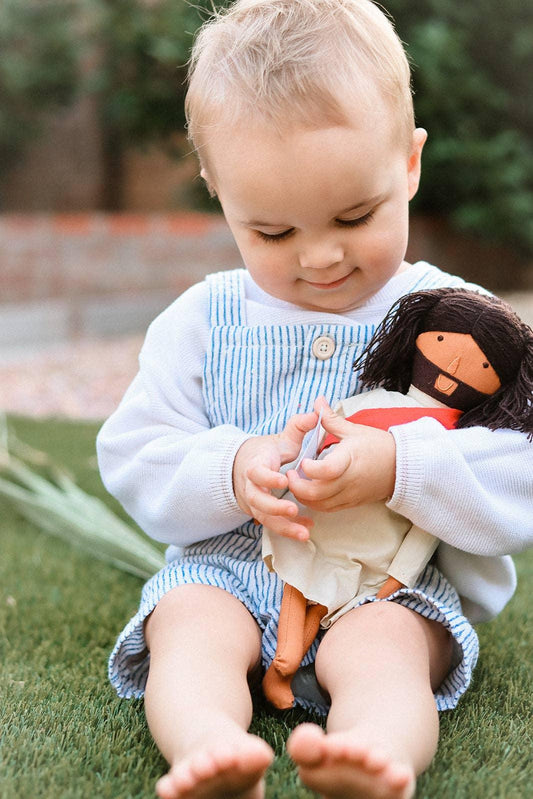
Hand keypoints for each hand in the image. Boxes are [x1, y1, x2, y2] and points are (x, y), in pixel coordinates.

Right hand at [233, 411, 317, 539]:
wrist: (247, 467)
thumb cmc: (269, 453)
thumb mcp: (282, 438)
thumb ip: (299, 426)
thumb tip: (315, 414)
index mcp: (256, 465)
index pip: (256, 472)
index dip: (268, 478)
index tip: (284, 480)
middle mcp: (252, 486)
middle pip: (257, 500)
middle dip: (274, 507)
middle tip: (293, 510)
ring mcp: (255, 502)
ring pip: (264, 518)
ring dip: (283, 526)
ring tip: (304, 533)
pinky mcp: (262, 514)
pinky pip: (273, 525)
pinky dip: (288, 530)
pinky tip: (305, 531)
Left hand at [286, 397, 395, 511]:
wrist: (402, 467)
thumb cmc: (378, 446)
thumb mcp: (353, 430)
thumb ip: (331, 418)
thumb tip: (317, 400)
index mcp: (350, 459)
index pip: (327, 470)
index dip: (310, 468)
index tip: (303, 460)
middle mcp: (349, 480)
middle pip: (317, 492)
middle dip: (297, 486)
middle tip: (290, 474)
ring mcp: (350, 494)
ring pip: (320, 505)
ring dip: (303, 497)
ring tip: (298, 483)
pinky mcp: (351, 503)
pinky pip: (328, 509)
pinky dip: (315, 503)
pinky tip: (309, 492)